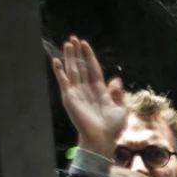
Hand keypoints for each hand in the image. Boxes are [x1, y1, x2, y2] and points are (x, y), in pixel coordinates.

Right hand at [51, 37, 126, 159]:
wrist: (102, 139)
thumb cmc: (112, 128)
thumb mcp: (120, 109)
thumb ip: (117, 94)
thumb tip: (116, 79)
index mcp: (100, 90)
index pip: (93, 69)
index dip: (89, 56)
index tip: (85, 44)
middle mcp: (87, 89)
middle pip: (81, 66)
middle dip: (78, 53)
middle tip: (73, 38)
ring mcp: (77, 92)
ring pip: (73, 70)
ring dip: (70, 57)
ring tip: (67, 43)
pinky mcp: (69, 97)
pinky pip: (63, 81)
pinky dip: (59, 71)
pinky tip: (56, 61)